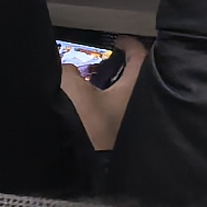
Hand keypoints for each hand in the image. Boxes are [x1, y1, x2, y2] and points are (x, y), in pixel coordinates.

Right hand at [61, 36, 144, 152]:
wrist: (85, 165)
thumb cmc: (88, 125)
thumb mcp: (74, 91)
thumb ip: (69, 73)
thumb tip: (66, 68)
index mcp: (136, 88)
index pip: (140, 57)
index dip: (131, 45)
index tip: (120, 40)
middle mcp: (140, 104)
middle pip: (135, 79)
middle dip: (121, 69)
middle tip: (105, 63)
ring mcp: (132, 123)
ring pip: (125, 99)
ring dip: (112, 90)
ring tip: (93, 85)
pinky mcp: (120, 139)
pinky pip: (116, 115)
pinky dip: (106, 108)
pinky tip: (89, 110)